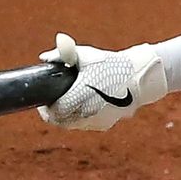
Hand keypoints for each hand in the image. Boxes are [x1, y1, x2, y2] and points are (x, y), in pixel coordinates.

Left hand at [37, 32, 168, 130]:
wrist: (138, 78)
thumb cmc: (109, 64)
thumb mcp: (85, 56)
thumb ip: (62, 55)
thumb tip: (43, 58)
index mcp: (80, 95)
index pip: (55, 112)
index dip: (45, 109)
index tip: (42, 102)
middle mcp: (87, 111)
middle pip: (61, 121)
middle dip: (53, 115)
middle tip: (50, 106)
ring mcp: (96, 120)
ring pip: (72, 125)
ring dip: (65, 117)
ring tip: (64, 104)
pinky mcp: (104, 124)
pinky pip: (85, 124)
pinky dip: (79, 118)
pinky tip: (79, 106)